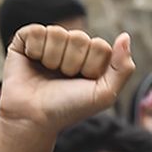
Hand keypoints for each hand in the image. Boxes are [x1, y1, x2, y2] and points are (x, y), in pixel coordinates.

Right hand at [0, 25, 135, 135]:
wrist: (34, 118)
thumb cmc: (68, 108)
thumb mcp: (104, 95)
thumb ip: (123, 68)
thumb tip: (125, 36)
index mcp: (91, 56)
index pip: (100, 46)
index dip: (90, 67)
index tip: (81, 83)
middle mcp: (71, 46)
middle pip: (79, 38)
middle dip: (71, 64)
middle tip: (62, 80)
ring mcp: (50, 40)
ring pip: (58, 33)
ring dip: (53, 59)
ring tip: (47, 74)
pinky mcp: (26, 39)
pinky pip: (36, 32)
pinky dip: (35, 51)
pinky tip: (33, 63)